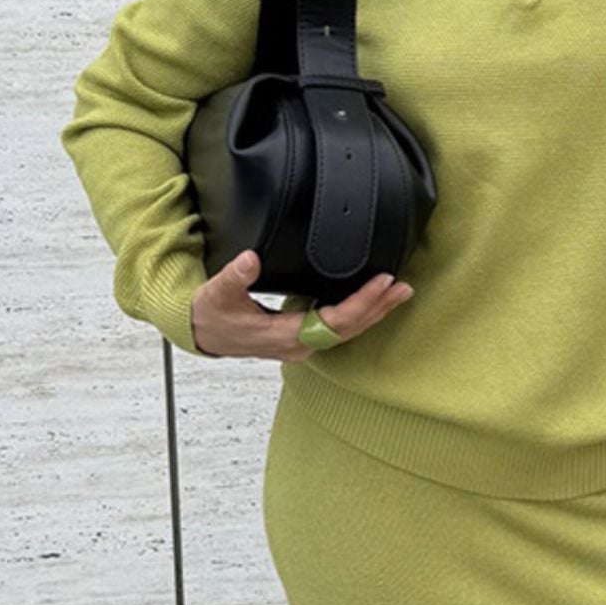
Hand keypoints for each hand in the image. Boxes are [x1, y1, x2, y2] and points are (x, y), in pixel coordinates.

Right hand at [190, 250, 413, 358]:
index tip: (381, 283)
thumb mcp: (217, 293)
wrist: (201, 335)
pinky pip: (338, 329)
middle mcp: (299, 345)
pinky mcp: (302, 338)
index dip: (361, 303)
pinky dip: (359, 314)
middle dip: (378, 308)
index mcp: (284, 335)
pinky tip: (373, 302)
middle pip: (349, 329)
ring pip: (347, 331)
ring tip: (398, 293)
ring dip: (374, 312)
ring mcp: (302, 344)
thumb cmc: (210, 316)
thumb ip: (234, 276)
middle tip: (403, 287)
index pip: (334, 321)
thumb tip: (250, 260)